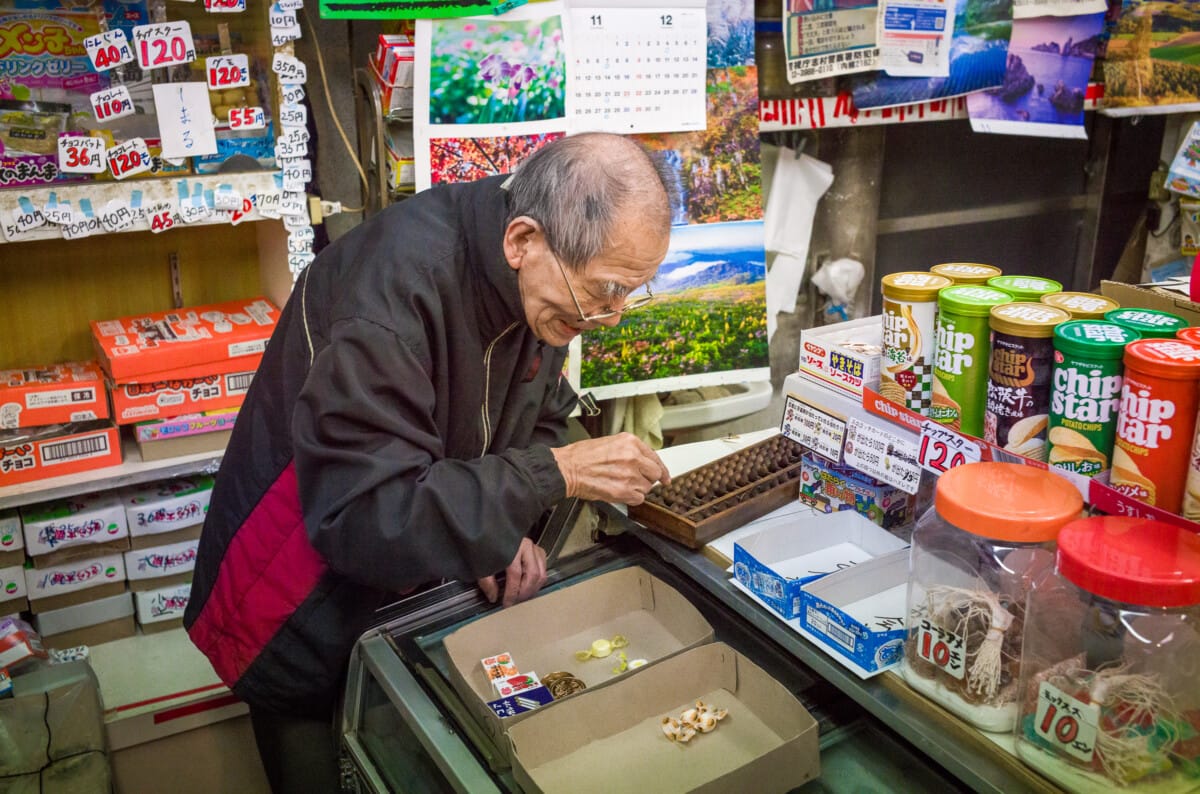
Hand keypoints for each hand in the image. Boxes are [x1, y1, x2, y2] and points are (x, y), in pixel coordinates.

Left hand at [477, 537, 546, 606]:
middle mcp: (526, 546)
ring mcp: (534, 547)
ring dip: (533, 588)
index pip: (516, 575)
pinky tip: (529, 585)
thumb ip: (487, 580)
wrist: (491, 529)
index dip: (512, 592)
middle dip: (525, 592)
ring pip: (541, 572)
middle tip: (516, 600)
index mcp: (512, 548)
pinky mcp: (537, 549)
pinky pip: (543, 567)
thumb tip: (493, 596)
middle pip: (533, 575)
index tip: (506, 603)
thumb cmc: (487, 542)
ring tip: (522, 595)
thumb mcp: (482, 561)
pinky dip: (538, 579)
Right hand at [550, 433, 670, 505]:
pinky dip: (630, 499)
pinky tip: (618, 492)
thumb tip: (643, 463)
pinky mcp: (624, 490)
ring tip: (618, 484)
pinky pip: (638, 499)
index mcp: (630, 442)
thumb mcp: (610, 443)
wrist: (566, 468)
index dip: (662, 470)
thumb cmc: (581, 456)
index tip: (665, 477)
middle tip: (636, 482)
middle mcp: (633, 456)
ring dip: (635, 489)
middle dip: (647, 479)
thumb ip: (629, 451)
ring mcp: (630, 474)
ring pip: (646, 487)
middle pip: (655, 473)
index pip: (655, 457)